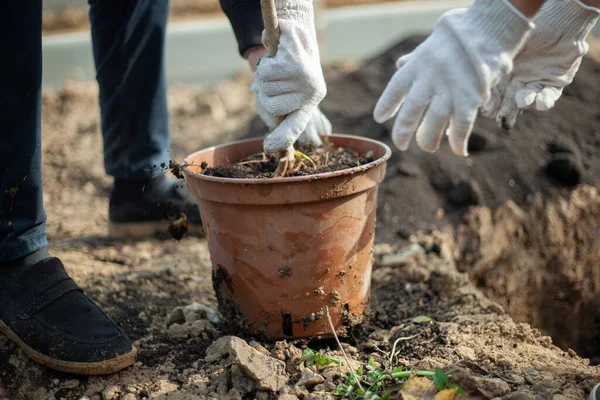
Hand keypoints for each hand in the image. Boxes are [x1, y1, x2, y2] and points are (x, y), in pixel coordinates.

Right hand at [253, 0, 326, 152]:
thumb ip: (276, 106)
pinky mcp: (297, 65)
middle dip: (265, 90)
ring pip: (266, 87)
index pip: (297, 126)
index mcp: (309, 102)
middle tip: (274, 75)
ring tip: (277, 63)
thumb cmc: (288, 60)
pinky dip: (266, 62)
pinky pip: (267, 72)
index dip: (283, 138)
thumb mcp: (285, 84)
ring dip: (265, 73)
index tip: (269, 148)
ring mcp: (306, 80)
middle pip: (271, 106)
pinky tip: (278, 54)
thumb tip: (272, 133)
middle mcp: (312, 94)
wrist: (296, 27)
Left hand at [373, 0, 532, 155]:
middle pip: (411, 112)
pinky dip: (458, 141)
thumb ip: (414, 60)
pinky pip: (461, 126)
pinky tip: (458, 150)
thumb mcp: (430, 46)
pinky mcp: (469, 99)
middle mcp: (429, 80)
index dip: (386, 105)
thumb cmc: (457, 38)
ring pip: (433, 123)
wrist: (488, 29)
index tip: (380, 119)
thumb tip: (400, 65)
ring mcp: (449, 90)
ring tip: (427, 146)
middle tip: (401, 145)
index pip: (395, 89)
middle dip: (402, 132)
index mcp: (417, 66)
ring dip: (428, 140)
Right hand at [482, 0, 599, 128]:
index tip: (487, 109)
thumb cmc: (527, 32)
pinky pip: (549, 96)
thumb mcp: (506, 49)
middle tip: (502, 120)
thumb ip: (494, 67)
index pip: (494, 93)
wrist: (557, 22)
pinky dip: (544, 101)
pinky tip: (541, 104)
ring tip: (521, 102)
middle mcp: (518, 80)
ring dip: (524, 103)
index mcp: (503, 73)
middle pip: (508, 101)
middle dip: (505, 112)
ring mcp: (536, 82)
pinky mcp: (555, 83)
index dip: (490, 102)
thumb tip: (478, 85)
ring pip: (528, 100)